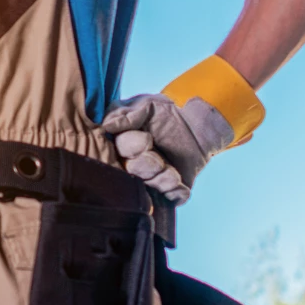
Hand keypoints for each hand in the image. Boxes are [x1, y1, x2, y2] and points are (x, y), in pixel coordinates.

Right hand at [99, 93, 234, 204]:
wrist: (197, 128)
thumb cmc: (168, 114)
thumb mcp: (148, 105)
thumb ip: (126, 114)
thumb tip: (106, 126)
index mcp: (120, 143)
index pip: (119, 151)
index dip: (133, 148)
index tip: (148, 139)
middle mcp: (130, 164)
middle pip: (132, 172)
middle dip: (150, 164)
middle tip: (160, 158)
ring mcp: (148, 180)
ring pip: (149, 187)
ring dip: (165, 178)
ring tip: (174, 171)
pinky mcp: (166, 192)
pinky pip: (168, 199)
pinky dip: (176, 192)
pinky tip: (181, 184)